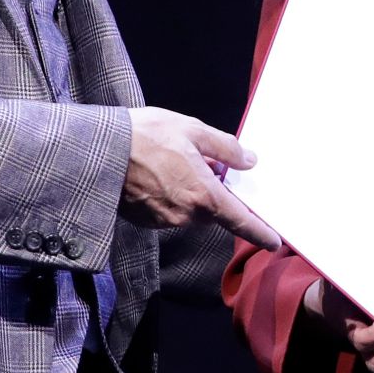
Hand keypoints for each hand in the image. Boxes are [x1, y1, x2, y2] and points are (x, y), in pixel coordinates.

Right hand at [122, 107, 280, 251]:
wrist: (99, 150)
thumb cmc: (146, 136)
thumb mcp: (192, 130)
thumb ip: (226, 148)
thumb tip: (250, 161)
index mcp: (205, 195)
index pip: (241, 221)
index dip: (260, 233)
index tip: (274, 242)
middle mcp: (187, 215)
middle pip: (214, 210)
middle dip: (215, 192)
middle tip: (204, 162)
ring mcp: (164, 221)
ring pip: (191, 210)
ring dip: (191, 193)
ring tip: (172, 162)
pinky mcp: (146, 220)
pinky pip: (169, 211)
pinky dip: (171, 196)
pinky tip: (156, 174)